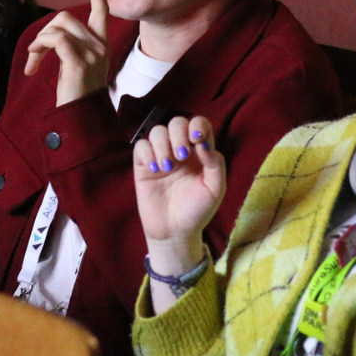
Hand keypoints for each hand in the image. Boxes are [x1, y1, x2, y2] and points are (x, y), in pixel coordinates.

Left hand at [24, 0, 109, 105]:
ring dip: (39, 42)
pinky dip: (40, 47)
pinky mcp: (80, 62)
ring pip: (58, 27)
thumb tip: (52, 34)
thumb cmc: (76, 92)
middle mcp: (101, 45)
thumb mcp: (75, 63)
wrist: (82, 118)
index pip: (102, 9)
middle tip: (35, 55)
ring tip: (34, 62)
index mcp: (102, 43)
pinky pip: (55, 40)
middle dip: (44, 33)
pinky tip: (34, 65)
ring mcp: (92, 52)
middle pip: (65, 18)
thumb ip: (71, 44)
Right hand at [133, 114, 225, 268]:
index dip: (197, 125)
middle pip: (177, 122)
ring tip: (167, 167)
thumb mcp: (215, 189)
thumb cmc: (197, 211)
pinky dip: (147, 153)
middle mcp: (180, 149)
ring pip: (157, 131)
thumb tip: (203, 142)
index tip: (196, 139)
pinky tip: (154, 169)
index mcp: (200, 152)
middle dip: (179, 134)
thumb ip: (215, 163)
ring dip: (163, 145)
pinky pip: (141, 146)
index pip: (198, 124)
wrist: (175, 232)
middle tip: (182, 156)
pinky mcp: (143, 166)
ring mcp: (161, 156)